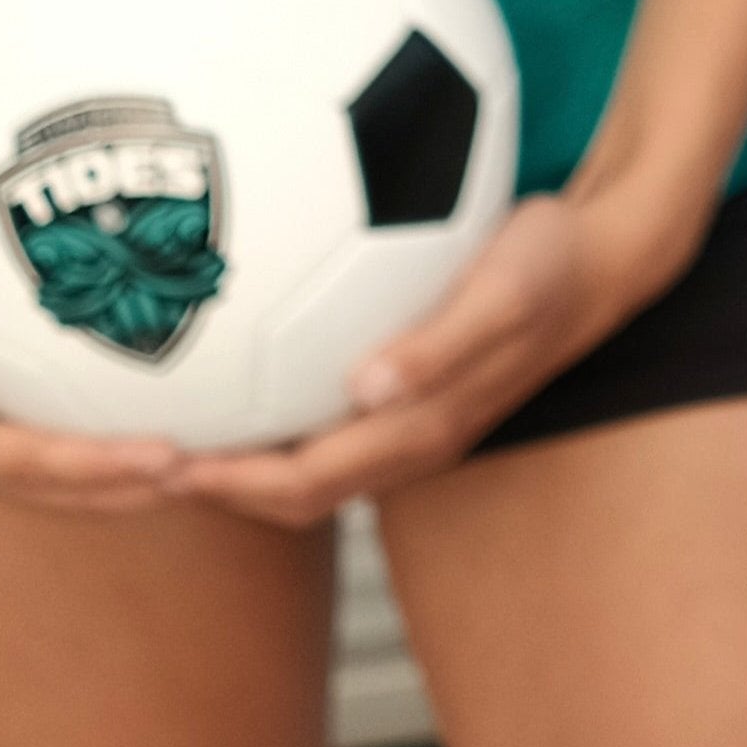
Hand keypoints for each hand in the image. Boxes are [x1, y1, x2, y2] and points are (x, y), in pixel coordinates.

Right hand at [0, 214, 189, 512]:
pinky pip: (64, 422)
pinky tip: (185, 403)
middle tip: (207, 466)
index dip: (83, 468)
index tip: (156, 457)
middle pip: (53, 482)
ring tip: (215, 456)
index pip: (14, 464)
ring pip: (65, 468)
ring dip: (131, 470)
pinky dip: (117, 424)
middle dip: (126, 483)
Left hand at [171, 189, 687, 526]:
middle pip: (297, 492)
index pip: (310, 483)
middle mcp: (413, 438)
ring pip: (311, 463)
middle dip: (219, 487)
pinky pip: (328, 417)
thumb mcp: (507, 290)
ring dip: (244, 457)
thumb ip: (442, 342)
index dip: (235, 485)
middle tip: (140, 457)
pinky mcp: (414, 387)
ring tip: (174, 423)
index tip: (165, 465)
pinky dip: (277, 411)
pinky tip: (242, 356)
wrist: (606, 254)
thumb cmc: (554, 263)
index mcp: (427, 429)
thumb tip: (370, 385)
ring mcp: (414, 419)